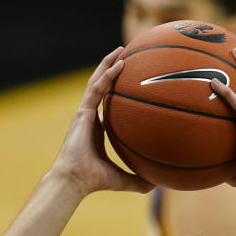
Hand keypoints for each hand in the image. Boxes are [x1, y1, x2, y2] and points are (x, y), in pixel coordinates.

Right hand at [50, 47, 153, 196]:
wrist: (75, 180)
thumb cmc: (95, 181)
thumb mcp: (124, 180)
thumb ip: (140, 180)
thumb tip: (160, 185)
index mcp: (97, 129)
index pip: (107, 104)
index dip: (116, 91)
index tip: (129, 82)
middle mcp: (90, 117)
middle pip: (101, 87)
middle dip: (112, 70)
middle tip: (126, 56)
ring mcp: (85, 113)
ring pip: (97, 81)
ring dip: (108, 64)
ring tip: (121, 50)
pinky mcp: (82, 112)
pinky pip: (96, 89)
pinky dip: (107, 75)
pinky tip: (119, 64)